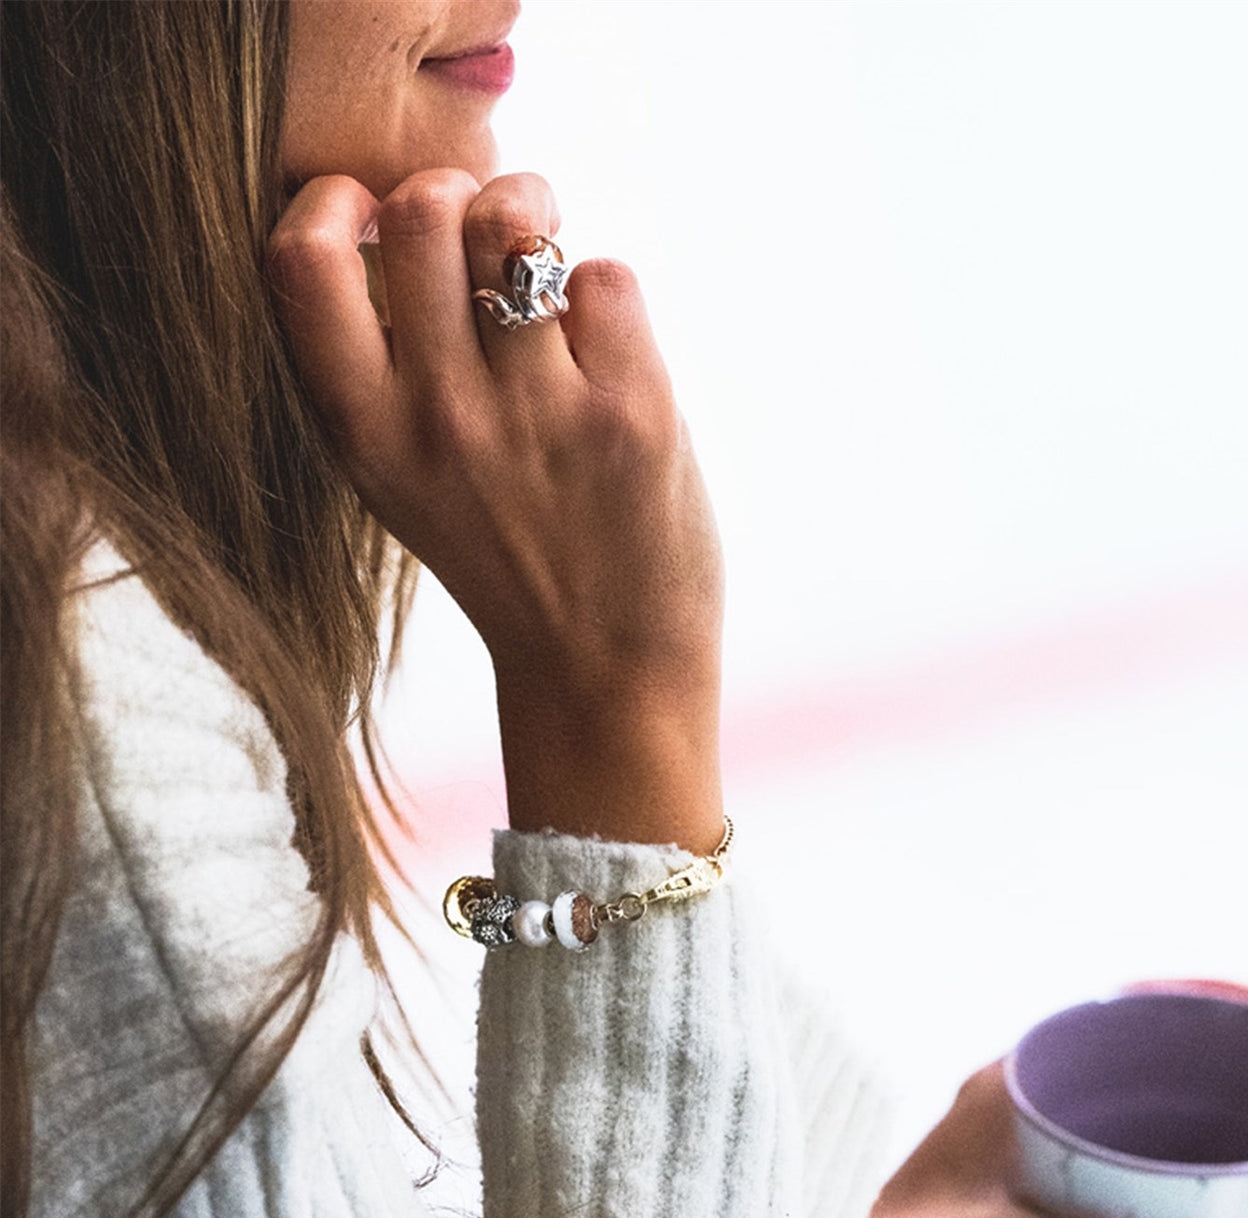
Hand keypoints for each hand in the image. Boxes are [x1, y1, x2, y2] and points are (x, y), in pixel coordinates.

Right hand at [267, 170, 723, 849]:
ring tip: (547, 255)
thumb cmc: (505, 560)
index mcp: (365, 433)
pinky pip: (606, 278)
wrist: (602, 672)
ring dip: (534, 215)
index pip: (296, 260)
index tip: (374, 216)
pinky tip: (604, 348)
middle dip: (456, 193)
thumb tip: (415, 219)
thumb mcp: (402, 482)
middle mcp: (439, 419)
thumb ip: (386, 372)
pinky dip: (605, 294)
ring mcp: (535, 414)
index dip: (334, 204)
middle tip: (485, 234)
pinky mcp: (629, 414)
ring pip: (515, 223)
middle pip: (422, 210)